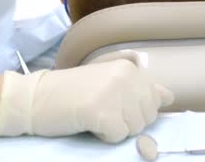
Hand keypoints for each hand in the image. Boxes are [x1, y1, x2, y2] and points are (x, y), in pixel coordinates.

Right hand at [0, 59, 173, 142]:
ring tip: (93, 115)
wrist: (35, 97)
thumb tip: (169, 96)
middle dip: (127, 121)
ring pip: (135, 128)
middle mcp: (125, 76)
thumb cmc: (71, 92)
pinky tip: (88, 123)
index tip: (114, 105)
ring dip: (115, 129)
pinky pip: (118, 136)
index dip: (135, 110)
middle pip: (147, 117)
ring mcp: (114, 93)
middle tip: (101, 111)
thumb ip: (140, 88)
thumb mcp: (109, 82)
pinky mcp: (101, 112)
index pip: (154, 100)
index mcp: (129, 68)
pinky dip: (104, 136)